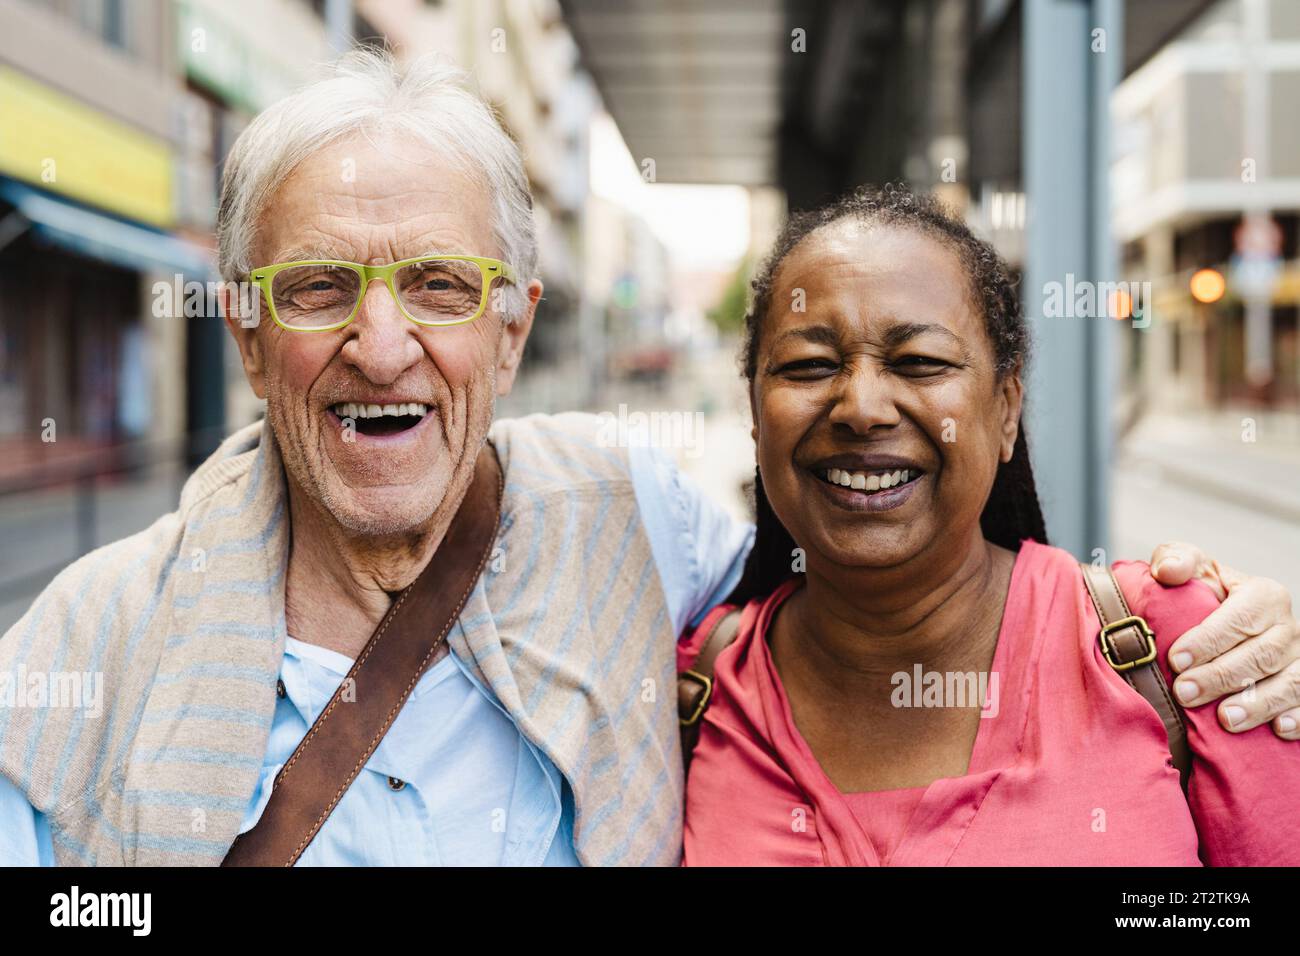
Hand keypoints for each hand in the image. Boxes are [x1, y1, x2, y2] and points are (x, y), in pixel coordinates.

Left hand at [1149, 542, 1299, 739]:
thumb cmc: (1206, 596)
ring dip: (1259, 703)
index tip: (1176, 660)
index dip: (1208, 640)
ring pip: (1291, 683)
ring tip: (1226, 719)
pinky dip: (1298, 717)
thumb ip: (1177, 560)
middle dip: (1221, 676)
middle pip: (1262, 655)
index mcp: (1263, 595)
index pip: (1240, 618)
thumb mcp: (1192, 572)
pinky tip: (1277, 729)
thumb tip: (1169, 571)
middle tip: (1185, 693)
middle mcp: (1288, 627)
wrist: (1227, 624)